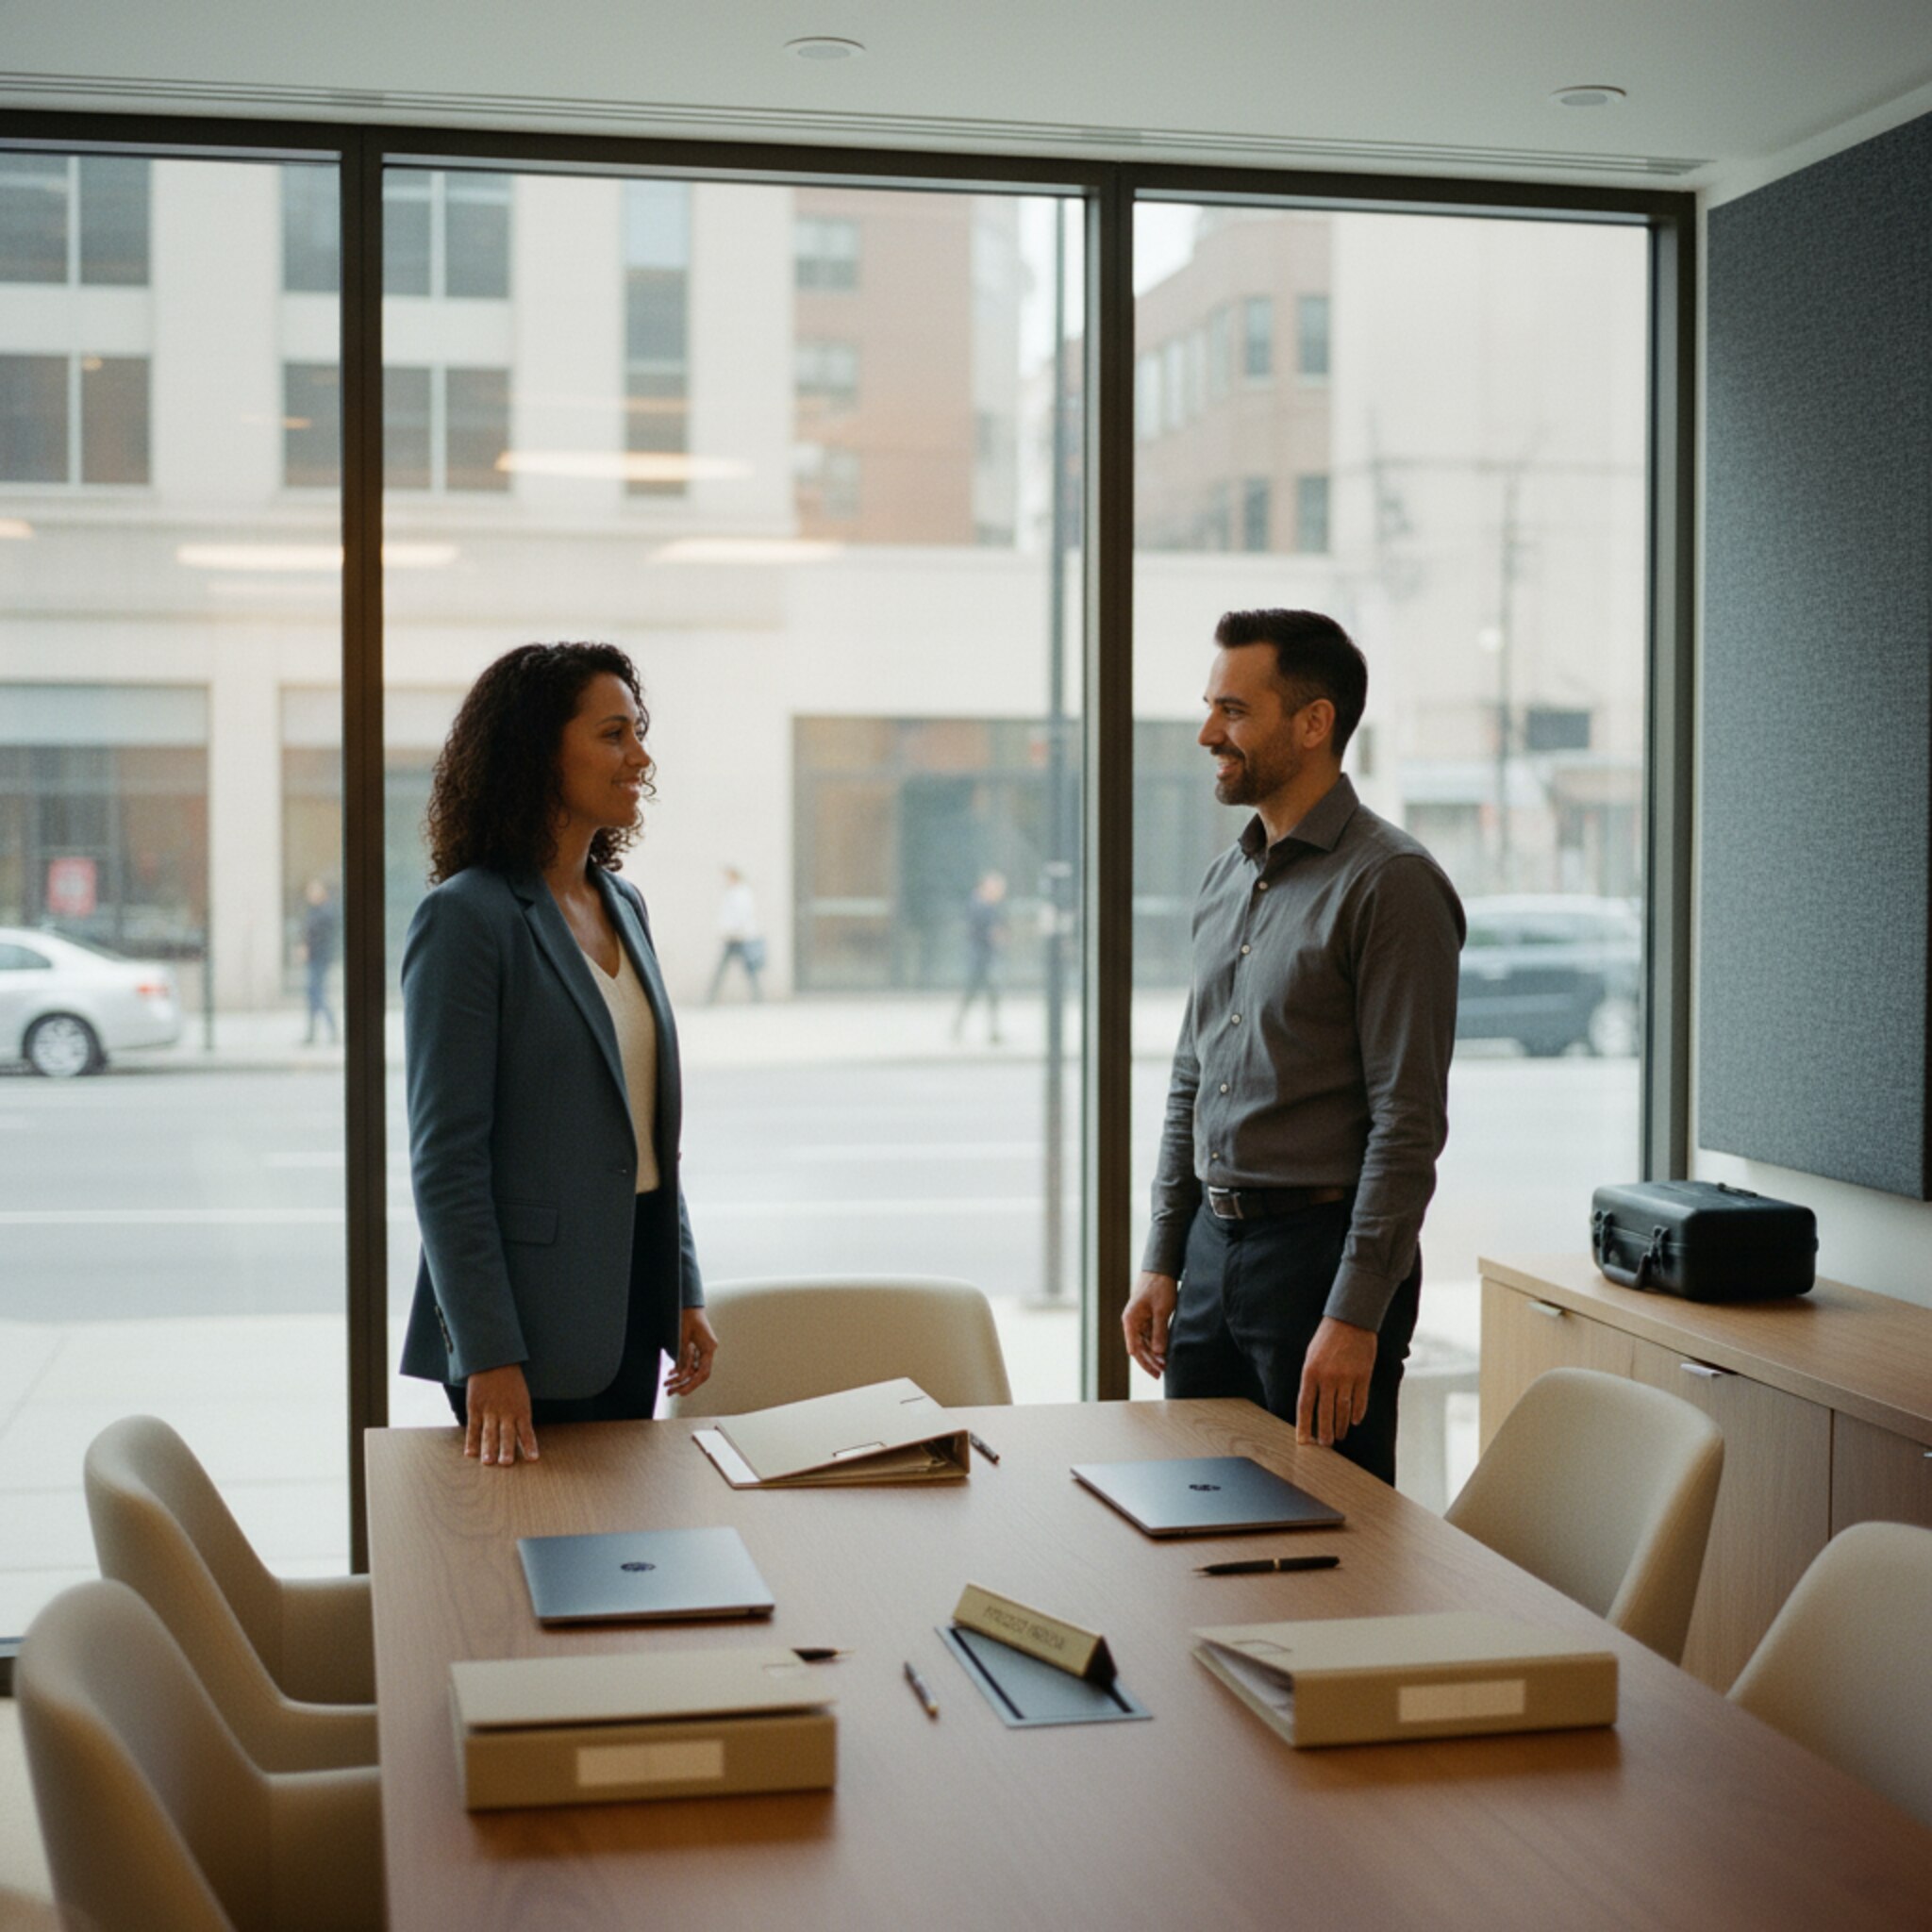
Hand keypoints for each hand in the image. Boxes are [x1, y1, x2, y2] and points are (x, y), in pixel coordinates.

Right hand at [465, 1363, 536, 1465]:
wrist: (493, 1360)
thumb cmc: (511, 1381)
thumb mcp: (521, 1396)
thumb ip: (520, 1415)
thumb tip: (522, 1434)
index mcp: (521, 1409)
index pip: (526, 1431)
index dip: (529, 1445)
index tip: (533, 1459)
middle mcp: (506, 1412)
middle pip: (507, 1434)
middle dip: (507, 1449)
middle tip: (507, 1463)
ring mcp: (489, 1410)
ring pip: (490, 1432)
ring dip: (489, 1448)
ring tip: (488, 1462)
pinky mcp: (475, 1407)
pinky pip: (473, 1427)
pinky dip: (471, 1441)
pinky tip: (470, 1453)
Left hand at [664, 1307, 718, 1398]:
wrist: (687, 1305)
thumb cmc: (685, 1317)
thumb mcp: (682, 1337)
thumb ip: (683, 1356)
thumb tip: (681, 1375)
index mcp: (709, 1347)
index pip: (703, 1372)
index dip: (691, 1384)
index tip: (680, 1392)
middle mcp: (708, 1350)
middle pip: (699, 1375)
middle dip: (685, 1385)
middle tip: (670, 1393)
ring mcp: (703, 1350)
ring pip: (693, 1370)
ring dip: (680, 1379)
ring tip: (666, 1385)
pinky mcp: (696, 1349)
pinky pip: (690, 1364)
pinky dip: (680, 1370)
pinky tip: (670, 1374)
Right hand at [1123, 1272, 1178, 1378]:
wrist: (1161, 1268)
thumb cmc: (1159, 1287)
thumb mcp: (1162, 1310)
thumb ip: (1159, 1331)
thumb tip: (1158, 1352)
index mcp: (1131, 1320)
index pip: (1134, 1348)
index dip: (1145, 1362)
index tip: (1156, 1372)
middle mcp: (1132, 1322)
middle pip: (1139, 1347)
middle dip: (1150, 1361)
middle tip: (1162, 1372)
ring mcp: (1139, 1320)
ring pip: (1144, 1342)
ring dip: (1154, 1354)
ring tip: (1165, 1365)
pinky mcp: (1147, 1317)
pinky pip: (1150, 1335)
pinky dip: (1157, 1344)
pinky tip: (1165, 1352)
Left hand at [1296, 1317, 1377, 1448]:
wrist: (1350, 1319)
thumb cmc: (1327, 1338)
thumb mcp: (1311, 1356)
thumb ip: (1311, 1379)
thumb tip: (1310, 1404)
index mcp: (1310, 1372)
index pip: (1305, 1405)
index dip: (1304, 1426)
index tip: (1303, 1441)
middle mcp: (1328, 1377)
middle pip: (1325, 1412)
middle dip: (1324, 1432)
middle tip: (1325, 1444)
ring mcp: (1347, 1377)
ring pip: (1343, 1409)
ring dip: (1340, 1426)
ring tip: (1339, 1436)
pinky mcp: (1363, 1375)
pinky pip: (1360, 1400)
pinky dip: (1357, 1413)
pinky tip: (1354, 1421)